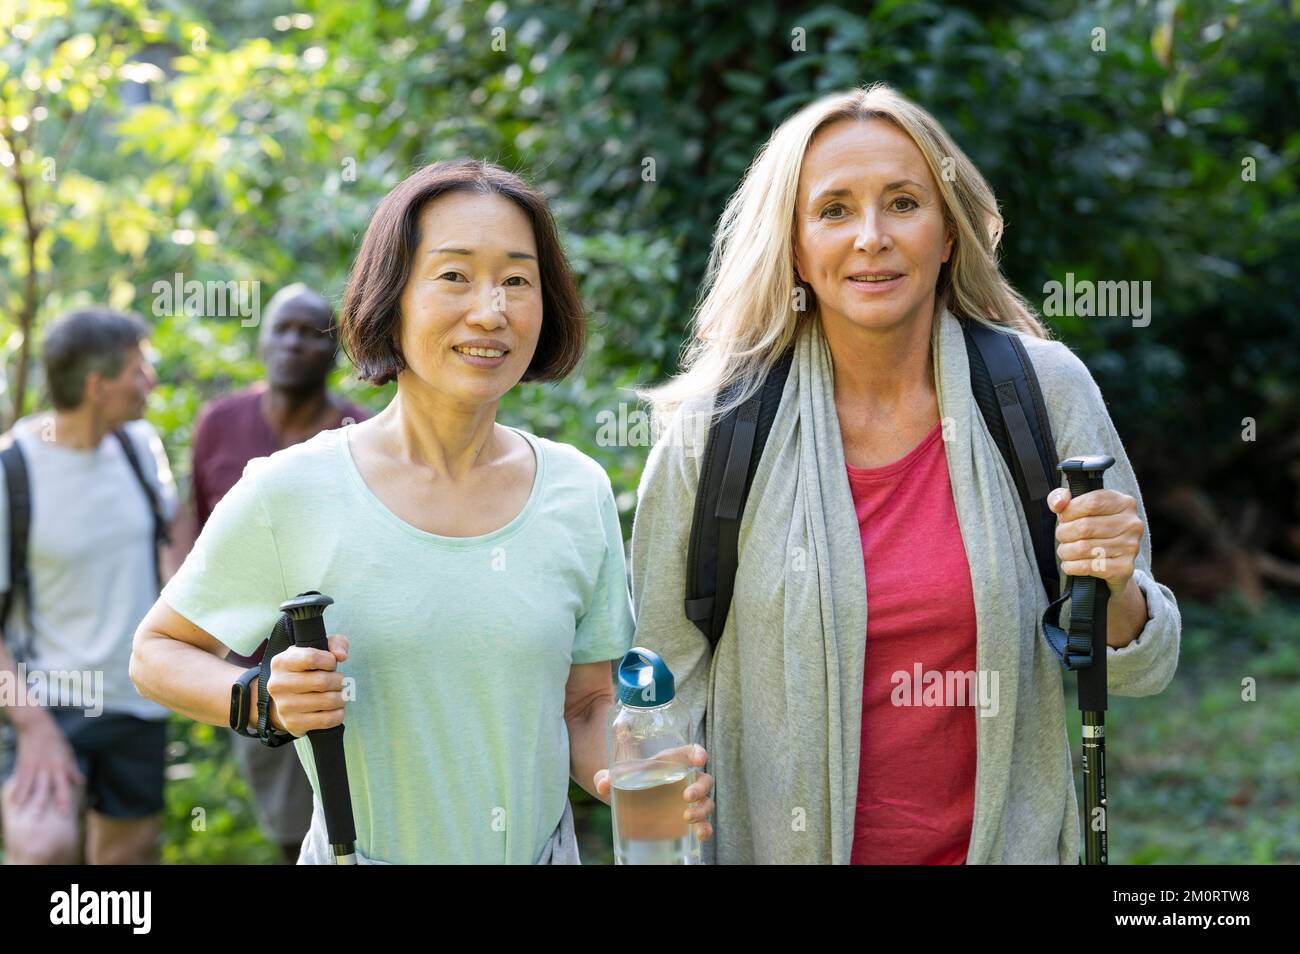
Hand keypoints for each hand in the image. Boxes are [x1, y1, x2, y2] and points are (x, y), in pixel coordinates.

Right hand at [5, 714, 83, 811]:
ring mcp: (35, 767)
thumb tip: (80, 781)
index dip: (63, 801)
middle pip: (45, 790)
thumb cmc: (56, 740)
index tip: (64, 814)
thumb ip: (72, 769)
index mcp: (61, 766)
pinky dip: (16, 793)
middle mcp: (48, 769)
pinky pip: (20, 781)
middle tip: (39, 820)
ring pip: (30, 787)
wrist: (37, 726)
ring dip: (25, 801)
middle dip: (42, 805)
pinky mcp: (23, 765)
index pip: (63, 787)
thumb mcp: (68, 753)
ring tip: (21, 815)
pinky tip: (12, 803)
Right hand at [265, 634, 348, 736]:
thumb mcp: (318, 650)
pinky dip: (339, 713)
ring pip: (328, 701)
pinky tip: (336, 708)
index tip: (331, 664)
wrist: (287, 700)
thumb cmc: (307, 670)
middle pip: (322, 681)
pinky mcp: (294, 723)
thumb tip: (341, 655)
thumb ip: (335, 643)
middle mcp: (278, 684)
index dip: (330, 661)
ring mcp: (284, 706)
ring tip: (338, 694)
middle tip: (338, 681)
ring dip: (341, 697)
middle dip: (338, 680)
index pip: (311, 658)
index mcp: (281, 662)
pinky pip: (327, 719)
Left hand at [594, 744, 715, 841]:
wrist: (632, 804)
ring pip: (707, 802)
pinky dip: (706, 829)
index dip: (698, 753)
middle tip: (686, 796)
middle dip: (700, 787)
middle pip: (704, 780)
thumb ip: (607, 776)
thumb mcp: (620, 778)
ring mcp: (689, 802)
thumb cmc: (631, 782)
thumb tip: (602, 784)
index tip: (700, 759)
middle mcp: (685, 781)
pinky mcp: (688, 820)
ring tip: (687, 817)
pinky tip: (699, 835)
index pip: (690, 753)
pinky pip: (704, 823)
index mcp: (671, 763)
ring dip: (702, 809)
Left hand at [1049, 487, 1143, 596]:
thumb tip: (1057, 504)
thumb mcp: (1078, 505)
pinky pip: (1088, 567)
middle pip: (1085, 527)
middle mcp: (1131, 524)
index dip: (1070, 511)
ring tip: (1065, 550)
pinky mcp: (1124, 568)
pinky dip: (1072, 566)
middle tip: (1062, 536)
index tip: (1064, 518)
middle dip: (1064, 533)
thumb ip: (1061, 496)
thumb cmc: (1092, 528)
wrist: (1113, 561)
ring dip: (1065, 551)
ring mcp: (1130, 547)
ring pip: (1083, 548)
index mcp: (1124, 503)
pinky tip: (1070, 564)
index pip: (1092, 502)